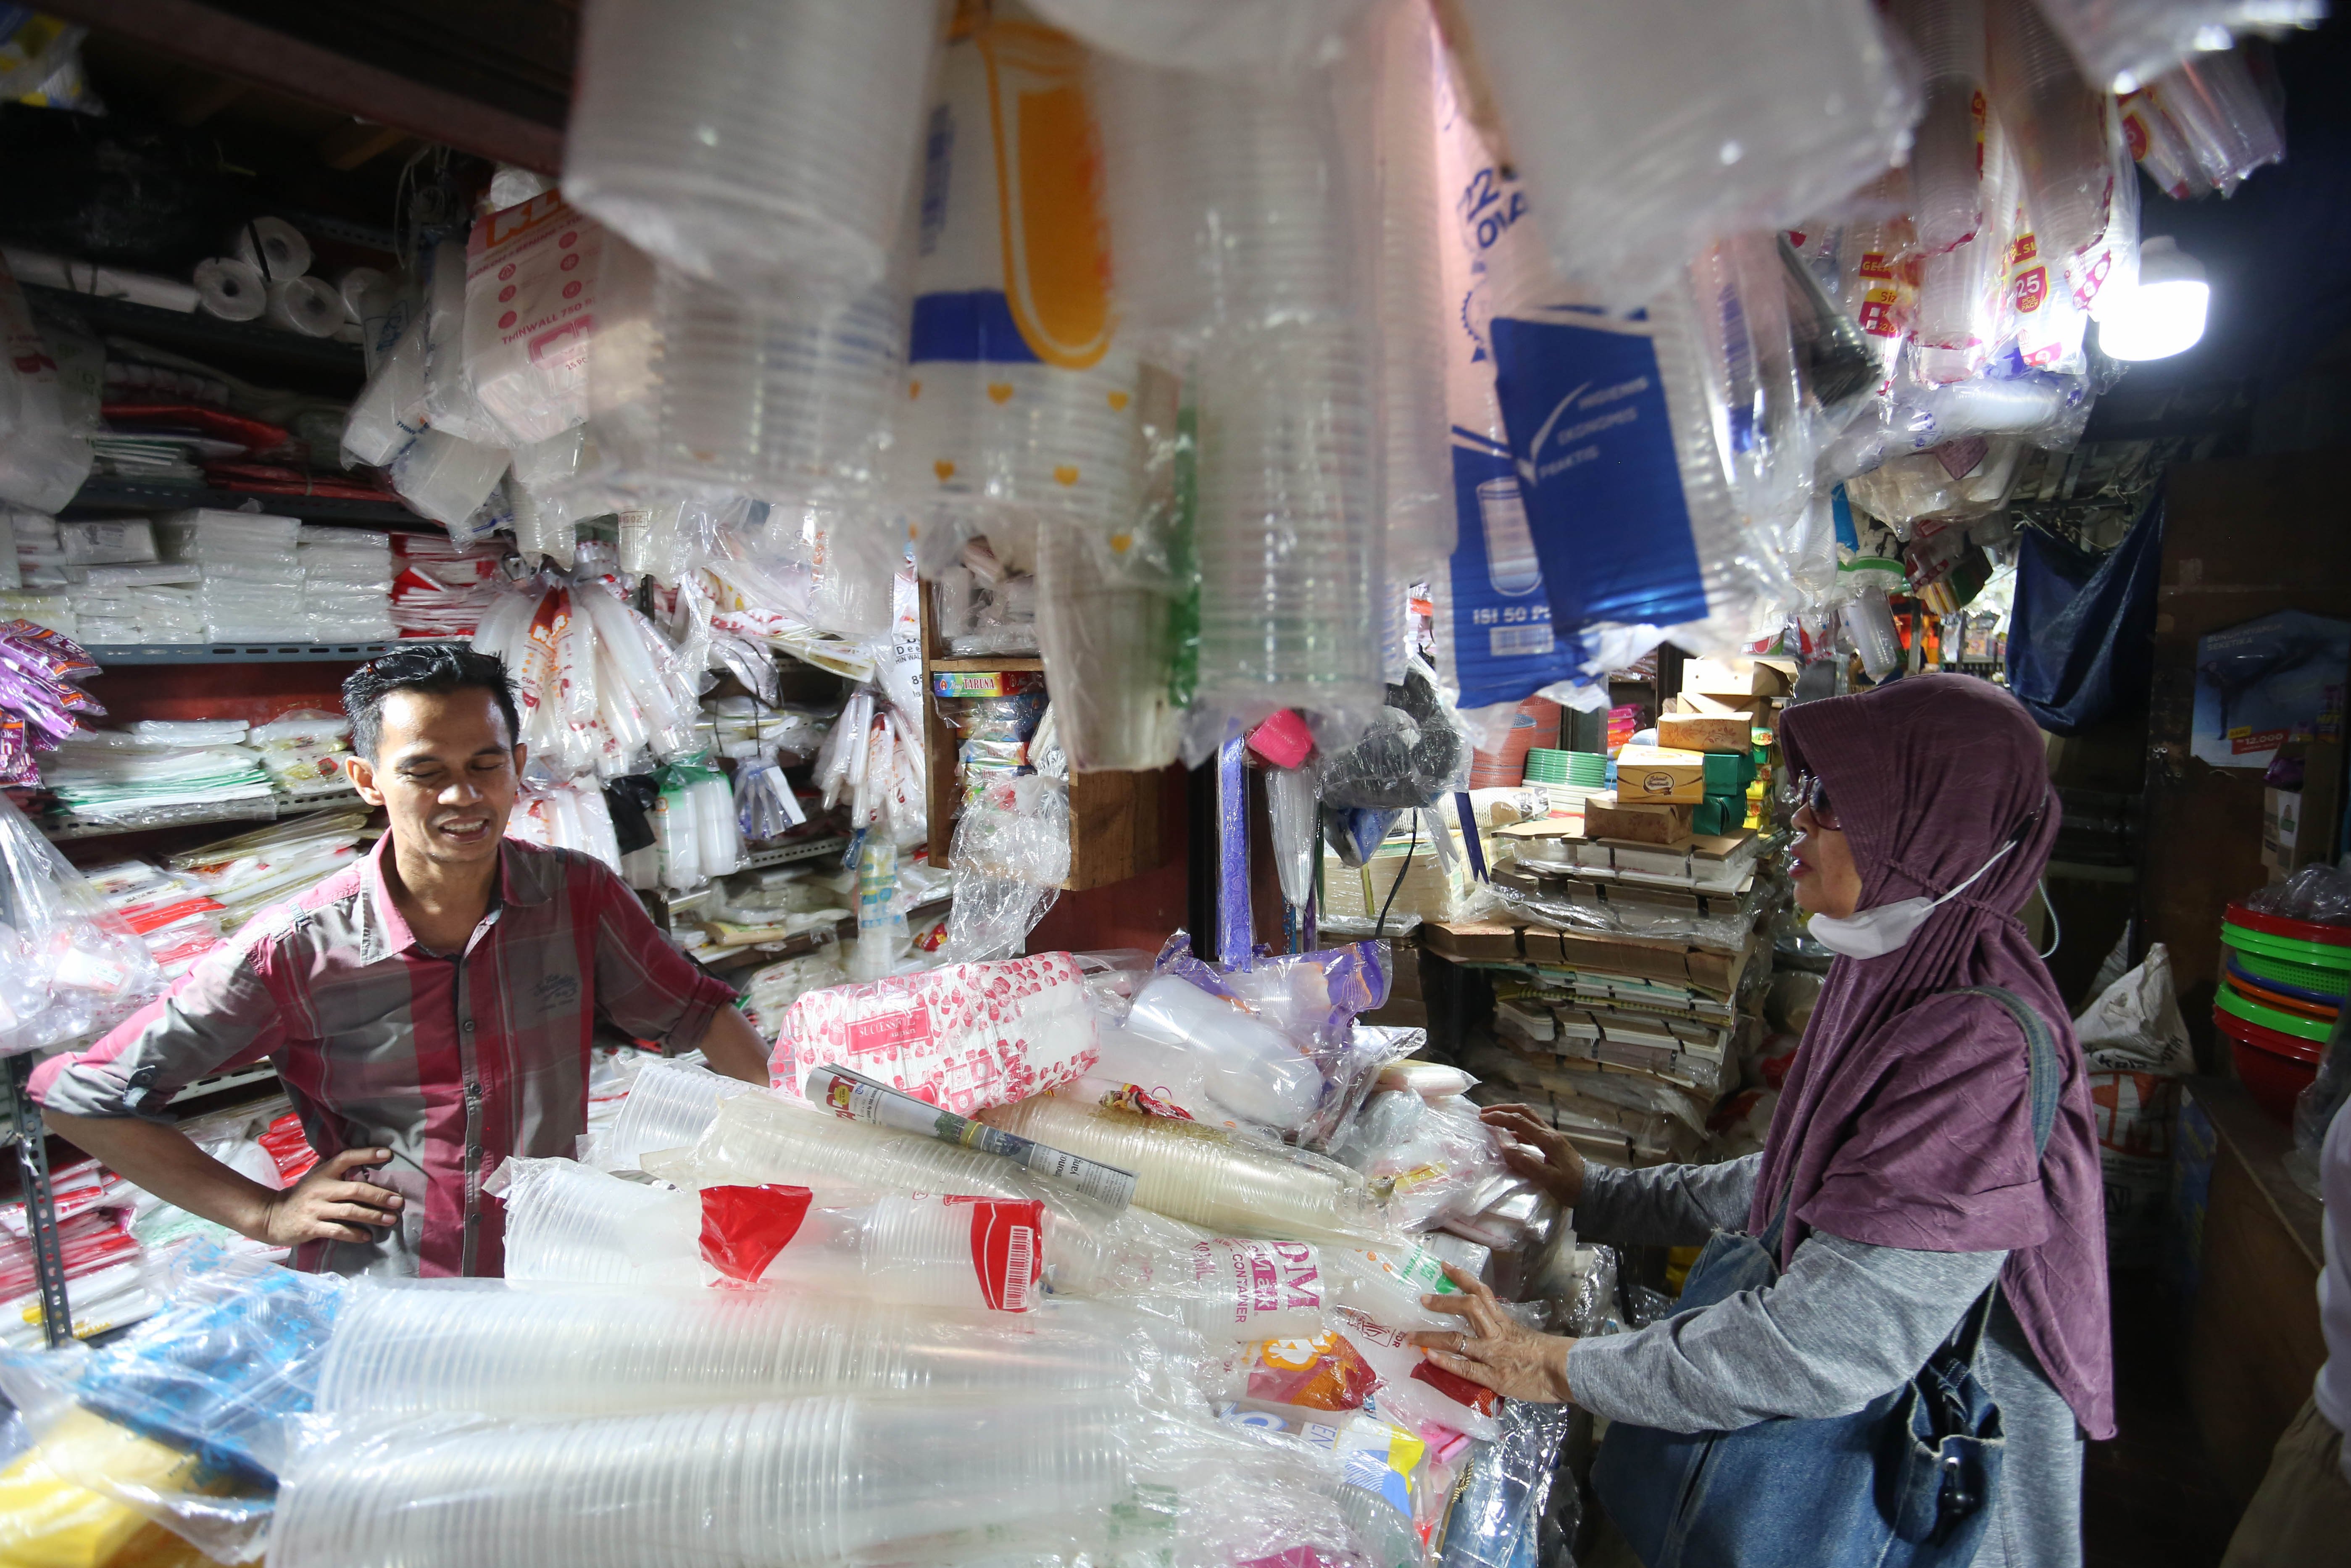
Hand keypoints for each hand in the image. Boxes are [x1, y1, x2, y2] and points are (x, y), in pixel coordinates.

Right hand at [250, 1148, 402, 1246]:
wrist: (271, 1216)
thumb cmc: (300, 1195)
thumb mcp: (314, 1176)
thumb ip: (333, 1167)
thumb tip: (361, 1155)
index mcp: (323, 1173)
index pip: (346, 1158)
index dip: (366, 1154)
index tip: (388, 1154)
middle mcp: (321, 1189)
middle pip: (355, 1190)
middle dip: (380, 1196)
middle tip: (398, 1201)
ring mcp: (315, 1209)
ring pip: (350, 1211)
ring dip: (373, 1216)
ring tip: (391, 1220)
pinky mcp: (311, 1227)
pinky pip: (337, 1231)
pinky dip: (354, 1234)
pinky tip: (367, 1236)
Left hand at [1409, 1264, 1576, 1404]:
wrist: (1565, 1372)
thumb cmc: (1552, 1357)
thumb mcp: (1528, 1338)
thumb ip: (1509, 1335)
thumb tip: (1492, 1334)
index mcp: (1505, 1322)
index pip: (1481, 1293)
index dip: (1462, 1278)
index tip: (1445, 1267)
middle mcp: (1496, 1333)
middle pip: (1467, 1308)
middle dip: (1443, 1302)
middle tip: (1423, 1300)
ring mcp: (1492, 1354)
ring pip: (1458, 1339)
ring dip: (1432, 1337)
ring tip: (1411, 1337)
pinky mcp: (1492, 1376)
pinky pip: (1464, 1367)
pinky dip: (1445, 1361)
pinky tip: (1428, 1357)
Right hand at [1480, 1103, 1584, 1207]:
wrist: (1592, 1189)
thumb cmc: (1570, 1186)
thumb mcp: (1548, 1179)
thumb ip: (1526, 1163)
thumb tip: (1503, 1148)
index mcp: (1547, 1139)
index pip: (1519, 1121)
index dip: (1499, 1118)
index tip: (1483, 1119)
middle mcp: (1549, 1133)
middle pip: (1524, 1112)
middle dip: (1503, 1109)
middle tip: (1484, 1113)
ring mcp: (1552, 1137)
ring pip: (1528, 1117)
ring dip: (1509, 1115)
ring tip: (1493, 1120)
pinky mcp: (1552, 1143)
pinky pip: (1531, 1128)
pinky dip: (1516, 1127)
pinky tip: (1508, 1136)